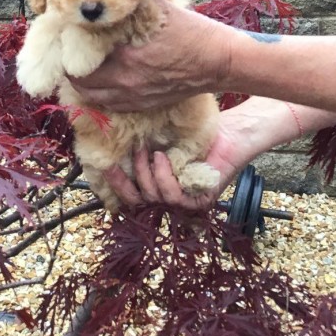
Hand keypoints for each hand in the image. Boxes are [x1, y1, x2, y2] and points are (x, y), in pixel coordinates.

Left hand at [68, 0, 232, 111]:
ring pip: (92, 97)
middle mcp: (126, 82)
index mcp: (127, 57)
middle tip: (71, 50)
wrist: (221, 63)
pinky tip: (103, 81)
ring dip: (83, 83)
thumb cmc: (196, 34)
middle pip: (80, 81)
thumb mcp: (164, 6)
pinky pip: (110, 105)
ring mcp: (135, 97)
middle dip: (71, 66)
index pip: (81, 56)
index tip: (68, 34)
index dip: (69, 46)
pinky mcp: (145, 105)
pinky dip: (100, 94)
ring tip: (82, 67)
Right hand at [104, 101, 268, 209]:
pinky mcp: (200, 200)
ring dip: (145, 174)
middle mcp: (170, 198)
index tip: (105, 167)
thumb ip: (141, 149)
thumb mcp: (161, 140)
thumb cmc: (196, 133)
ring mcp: (186, 202)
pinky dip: (164, 176)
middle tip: (114, 164)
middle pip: (138, 203)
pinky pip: (174, 197)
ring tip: (146, 150)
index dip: (116, 186)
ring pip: (154, 198)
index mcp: (160, 186)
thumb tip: (109, 148)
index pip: (132, 197)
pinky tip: (162, 157)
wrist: (230, 131)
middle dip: (123, 184)